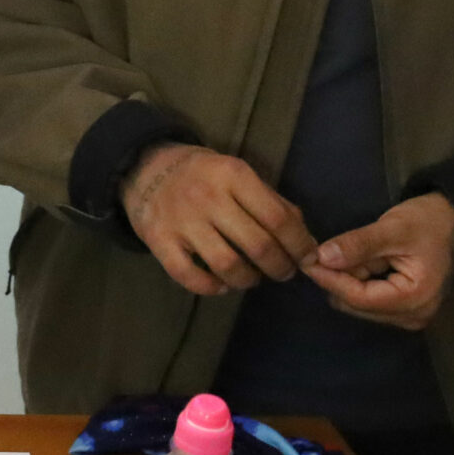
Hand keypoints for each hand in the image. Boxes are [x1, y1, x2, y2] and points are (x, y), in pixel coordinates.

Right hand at [121, 143, 317, 295]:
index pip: (279, 219)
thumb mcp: (240, 175)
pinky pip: (189, 276)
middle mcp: (208, 196)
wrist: (145, 166)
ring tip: (252, 278)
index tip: (308, 259)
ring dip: (248, 280)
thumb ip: (273, 203)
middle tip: (283, 272)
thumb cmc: (204, 174)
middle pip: (258, 246)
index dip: (300, 245)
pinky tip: (221, 284)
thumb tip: (307, 242)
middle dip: (280, 268)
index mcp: (233, 175)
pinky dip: (211, 288)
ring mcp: (181, 220)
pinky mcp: (158, 239)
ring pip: (227, 265)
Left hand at [303, 194, 453, 330]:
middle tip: (320, 253)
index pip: (359, 298)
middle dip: (338, 279)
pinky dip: (357, 282)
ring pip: (359, 304)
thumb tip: (322, 257)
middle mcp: (414, 316)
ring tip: (344, 254)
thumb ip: (358, 245)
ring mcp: (409, 316)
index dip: (329, 280)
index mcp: (416, 299)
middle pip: (357, 304)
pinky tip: (354, 263)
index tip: (306, 261)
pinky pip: (368, 301)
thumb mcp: (392, 228)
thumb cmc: (427, 222)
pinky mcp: (404, 310)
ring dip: (347, 280)